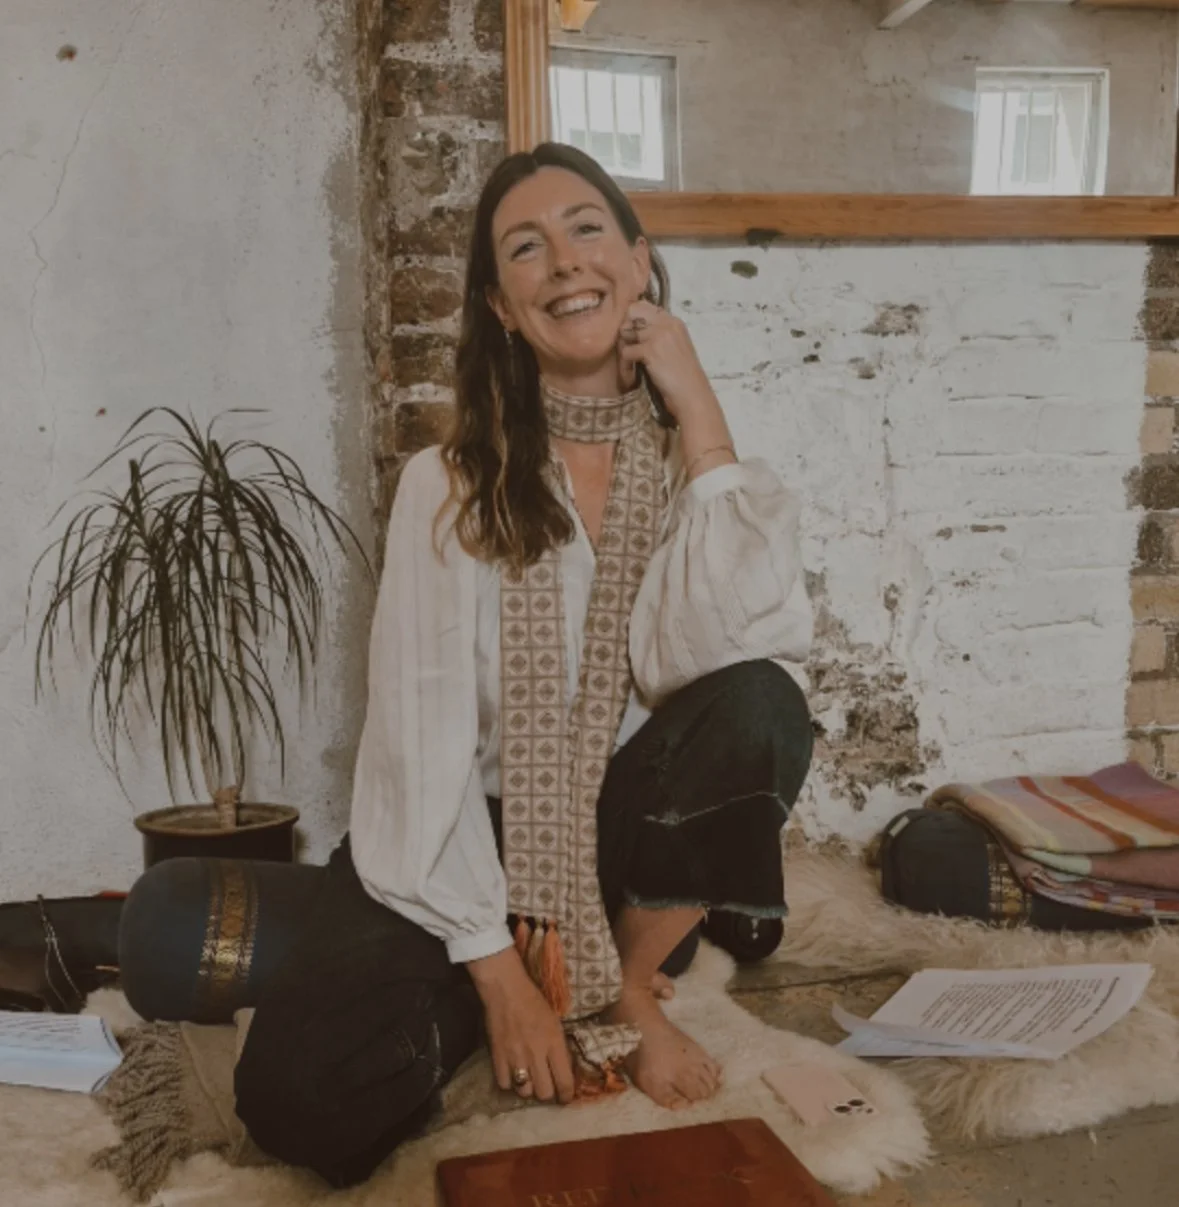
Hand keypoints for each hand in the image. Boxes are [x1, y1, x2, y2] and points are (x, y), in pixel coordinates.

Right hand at [466, 947, 575, 1103]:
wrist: (506, 989)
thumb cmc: (534, 1001)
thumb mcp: (555, 1022)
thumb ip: (558, 1047)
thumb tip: (563, 1070)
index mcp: (554, 1043)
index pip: (564, 1081)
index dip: (566, 1095)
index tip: (565, 1098)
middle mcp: (536, 1054)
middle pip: (545, 1093)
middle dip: (547, 1092)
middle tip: (545, 1084)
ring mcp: (516, 1057)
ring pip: (525, 1092)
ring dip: (528, 1088)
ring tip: (528, 1078)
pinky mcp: (497, 1057)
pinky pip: (505, 1084)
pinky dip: (509, 1082)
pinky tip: (512, 1072)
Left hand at [617, 300, 721, 425]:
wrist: (692, 394)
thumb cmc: (683, 376)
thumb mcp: (675, 347)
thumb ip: (659, 334)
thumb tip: (633, 328)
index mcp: (674, 321)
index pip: (643, 306)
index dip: (633, 319)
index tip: (633, 337)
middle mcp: (667, 323)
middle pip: (631, 314)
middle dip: (625, 331)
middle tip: (630, 350)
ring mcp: (658, 335)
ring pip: (626, 333)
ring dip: (625, 350)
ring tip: (632, 365)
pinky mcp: (650, 350)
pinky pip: (626, 352)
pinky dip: (626, 366)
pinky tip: (633, 375)